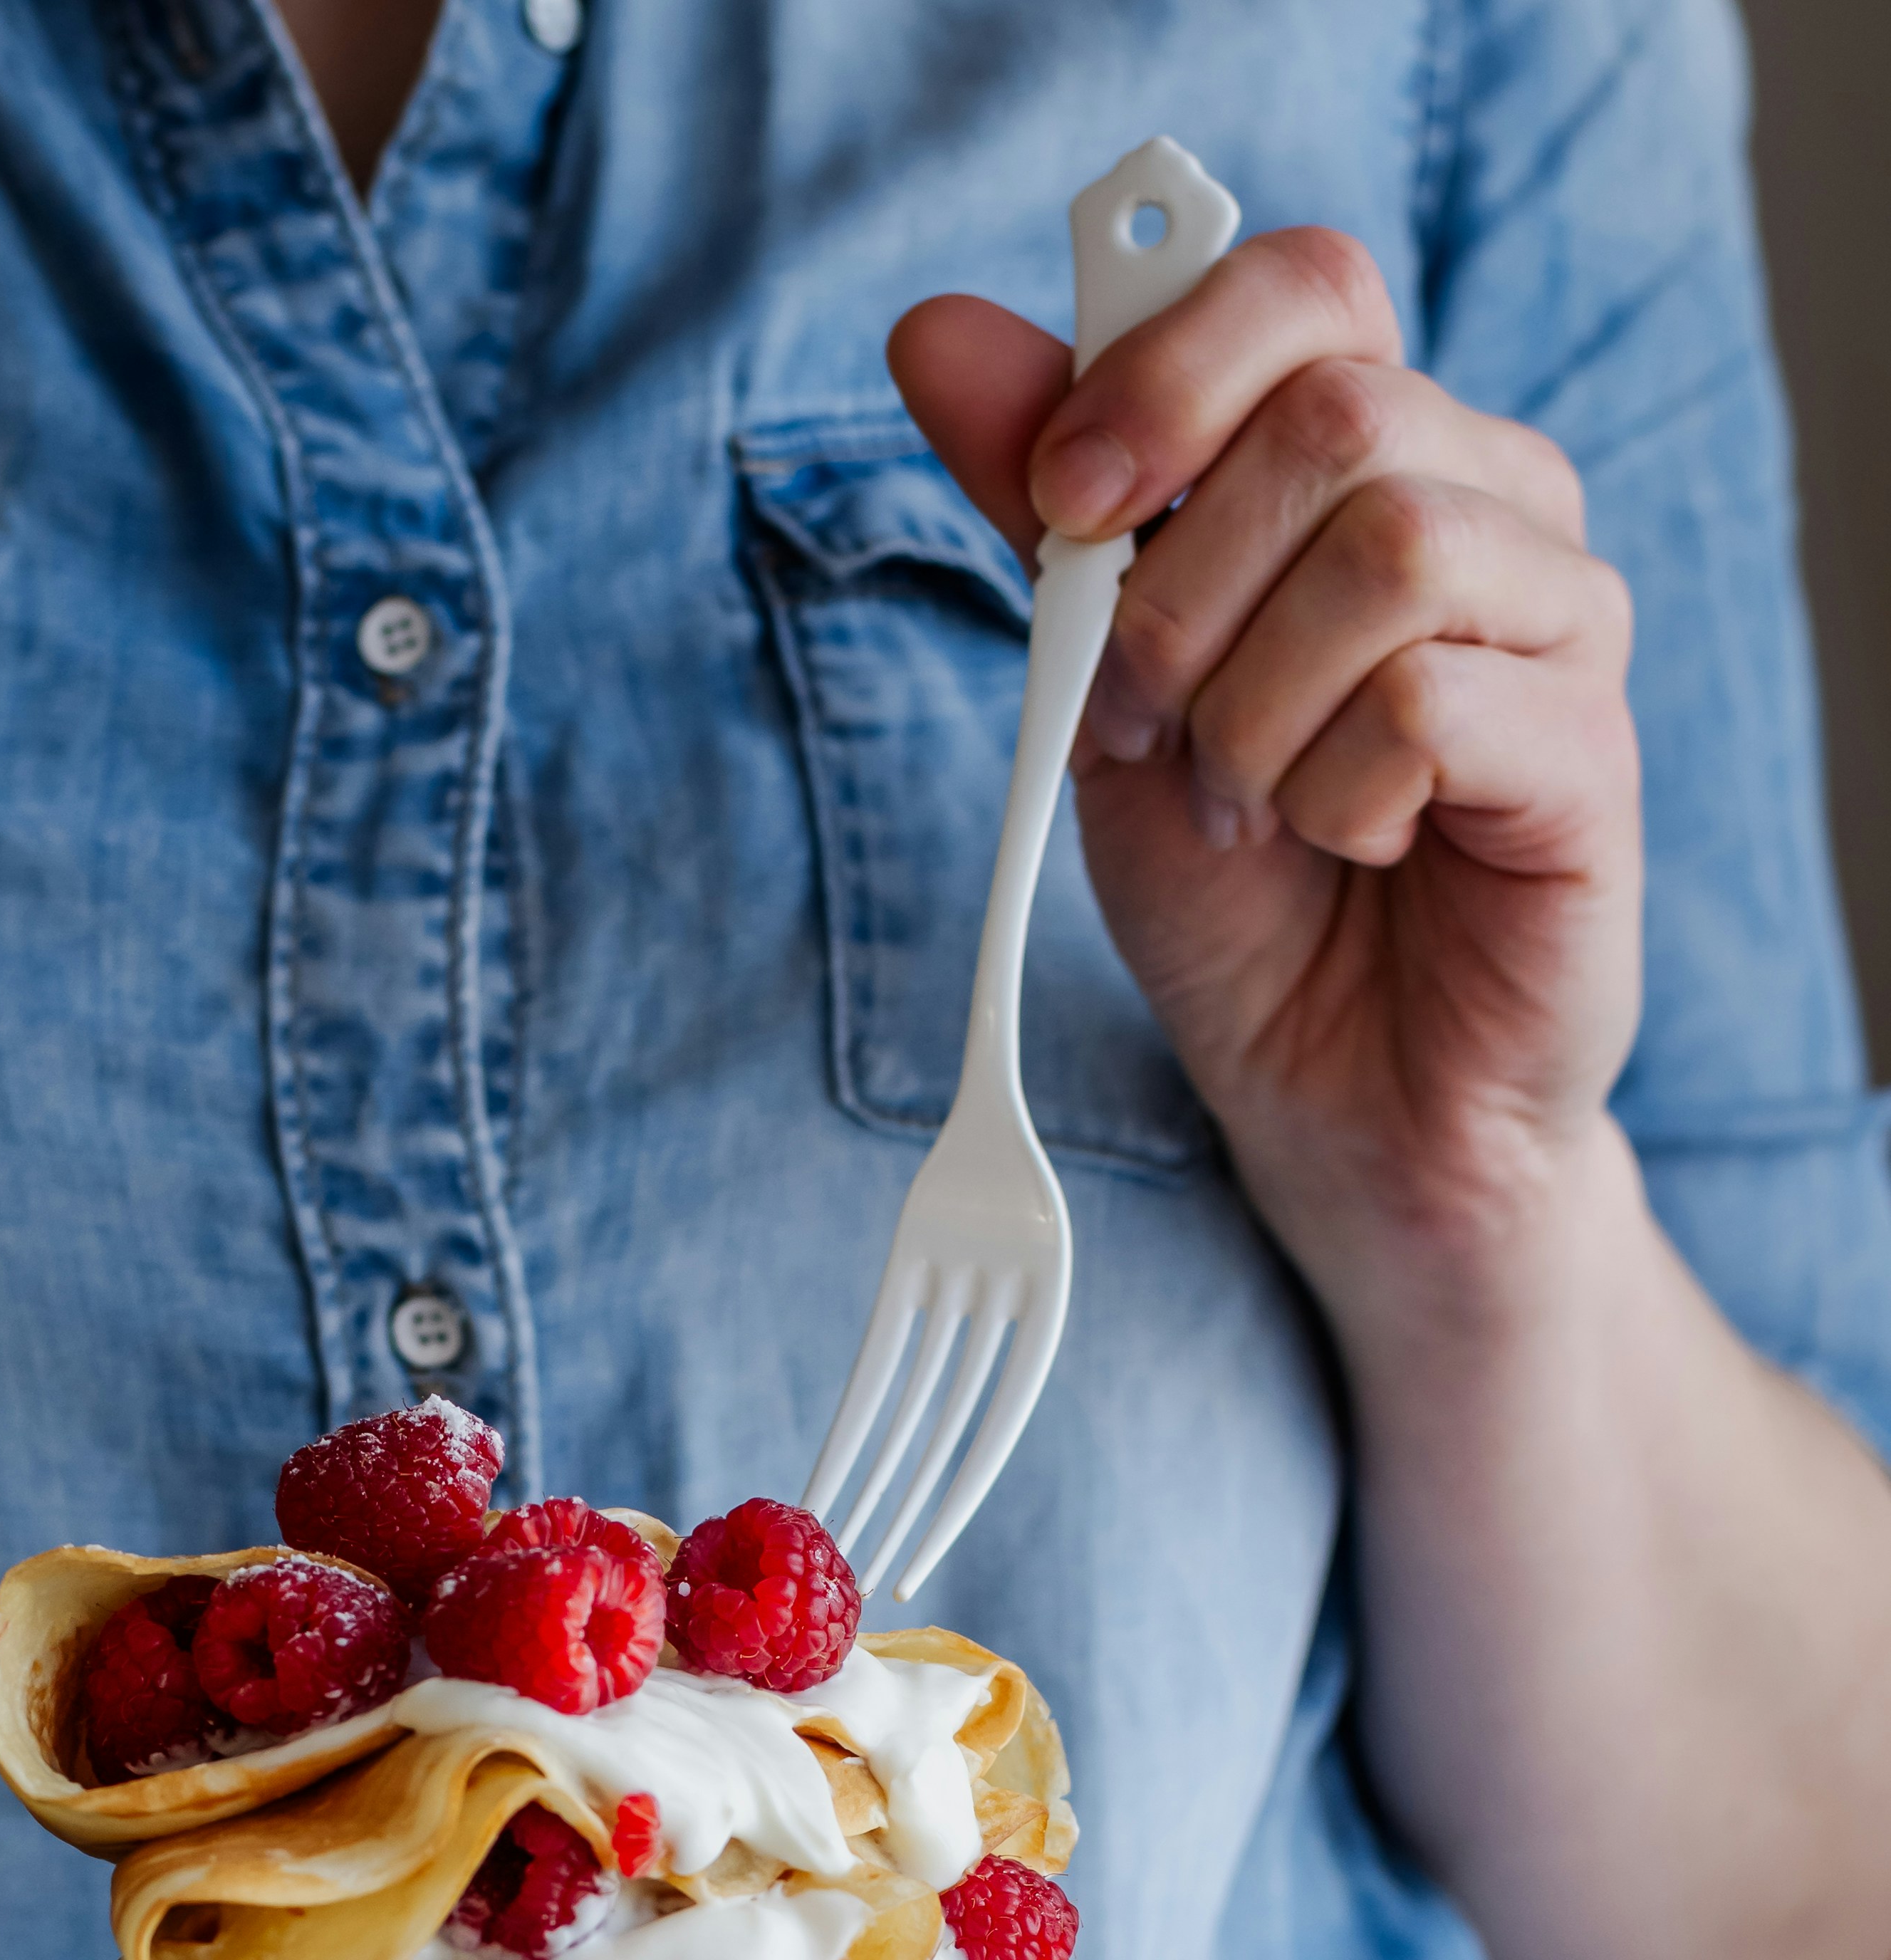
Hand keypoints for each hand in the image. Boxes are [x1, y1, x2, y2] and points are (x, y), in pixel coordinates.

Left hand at [891, 235, 1642, 1363]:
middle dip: (1183, 592)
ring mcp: (1563, 627)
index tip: (1064, 506)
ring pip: (1390, 552)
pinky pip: (1433, 706)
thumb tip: (942, 336)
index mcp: (1385, 456)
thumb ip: (1048, 513)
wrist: (1328, 1097)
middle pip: (1339, 413)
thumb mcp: (1101, 688)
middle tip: (1148, 729)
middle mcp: (1497, 508)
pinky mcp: (1592, 757)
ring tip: (1247, 806)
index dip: (1166, 374)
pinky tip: (1345, 847)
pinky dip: (1336, 793)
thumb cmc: (1240, 893)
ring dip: (1255, 705)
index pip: (1308, 287)